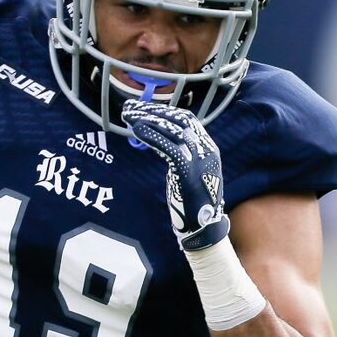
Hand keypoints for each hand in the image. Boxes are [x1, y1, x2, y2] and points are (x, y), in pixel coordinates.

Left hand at [122, 100, 229, 249]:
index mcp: (208, 148)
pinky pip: (169, 147)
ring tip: (128, 116)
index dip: (163, 111)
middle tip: (130, 108)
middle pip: (179, 121)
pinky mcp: (189, 171)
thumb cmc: (192, 203)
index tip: (143, 108)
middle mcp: (206, 150)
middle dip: (153, 111)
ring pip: (174, 130)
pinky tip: (136, 130)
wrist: (203, 228)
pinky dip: (152, 136)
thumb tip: (156, 141)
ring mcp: (200, 160)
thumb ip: (178, 155)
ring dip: (149, 120)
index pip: (186, 120)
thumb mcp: (188, 174)